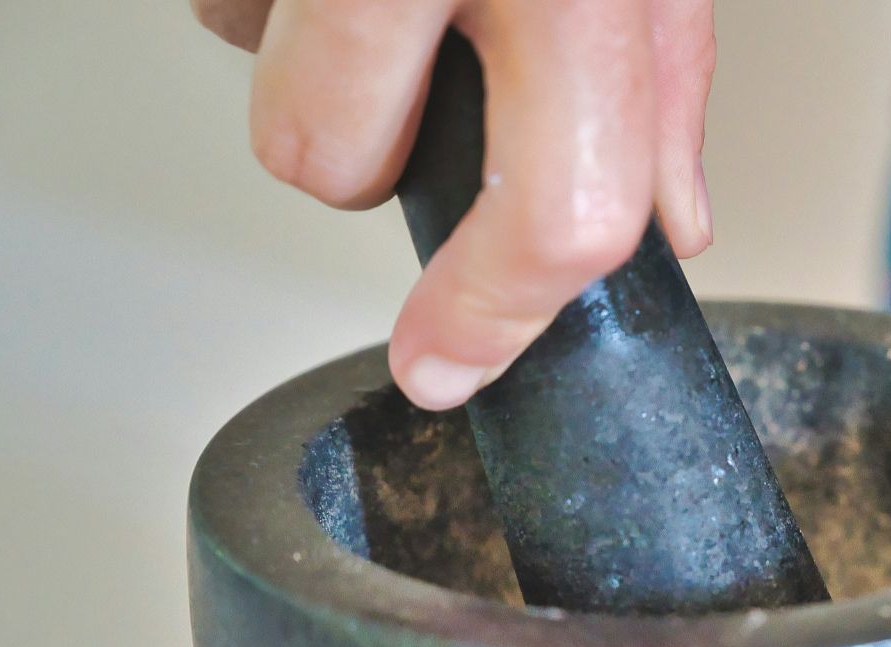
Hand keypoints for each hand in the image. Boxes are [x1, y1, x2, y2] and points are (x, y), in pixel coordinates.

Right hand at [194, 0, 716, 408]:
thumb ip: (664, 82)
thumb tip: (671, 221)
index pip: (552, 210)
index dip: (497, 314)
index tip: (449, 366)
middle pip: (331, 162)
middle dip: (362, 161)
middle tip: (422, 96)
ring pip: (253, 72)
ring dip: (313, 62)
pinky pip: (219, 6)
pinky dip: (273, 1)